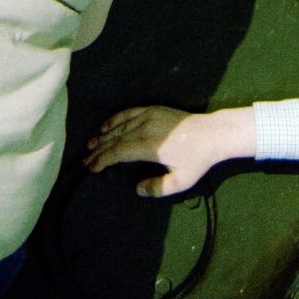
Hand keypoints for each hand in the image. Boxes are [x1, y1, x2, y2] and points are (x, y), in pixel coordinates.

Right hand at [83, 105, 254, 197]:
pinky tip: (107, 125)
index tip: (91, 168)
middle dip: (99, 150)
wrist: (212, 134)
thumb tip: (137, 189)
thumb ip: (158, 188)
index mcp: (149, 147)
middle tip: (85, 160)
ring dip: (103, 135)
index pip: (119, 152)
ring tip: (91, 145)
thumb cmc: (197, 159)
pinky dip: (116, 118)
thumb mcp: (181, 181)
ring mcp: (149, 116)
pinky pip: (129, 112)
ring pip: (120, 125)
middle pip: (115, 139)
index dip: (103, 160)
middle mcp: (146, 129)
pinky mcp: (154, 109)